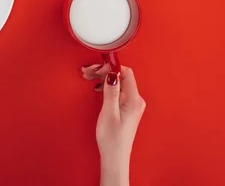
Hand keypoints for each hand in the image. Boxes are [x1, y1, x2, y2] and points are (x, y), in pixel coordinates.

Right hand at [81, 64, 145, 185]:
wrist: (114, 156)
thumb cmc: (112, 139)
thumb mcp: (108, 112)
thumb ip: (111, 91)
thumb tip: (112, 74)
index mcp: (134, 100)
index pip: (126, 73)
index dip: (110, 67)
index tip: (97, 67)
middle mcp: (136, 100)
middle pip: (121, 76)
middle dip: (103, 71)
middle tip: (88, 71)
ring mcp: (132, 104)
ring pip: (117, 82)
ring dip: (102, 77)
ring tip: (88, 76)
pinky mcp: (126, 107)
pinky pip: (117, 90)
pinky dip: (105, 85)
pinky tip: (97, 87)